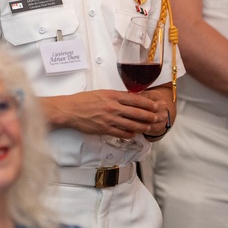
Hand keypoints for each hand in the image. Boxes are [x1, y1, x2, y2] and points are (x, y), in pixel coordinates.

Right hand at [44, 90, 163, 139]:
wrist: (70, 110)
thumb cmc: (83, 100)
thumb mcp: (101, 93)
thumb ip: (115, 96)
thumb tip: (128, 98)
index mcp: (112, 95)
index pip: (135, 99)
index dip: (147, 103)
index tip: (154, 105)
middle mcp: (112, 107)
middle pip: (136, 112)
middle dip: (149, 115)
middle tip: (156, 117)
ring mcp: (109, 119)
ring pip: (131, 124)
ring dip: (142, 126)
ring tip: (148, 127)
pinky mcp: (104, 129)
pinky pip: (121, 132)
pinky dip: (129, 134)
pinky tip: (133, 133)